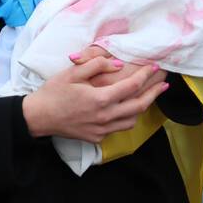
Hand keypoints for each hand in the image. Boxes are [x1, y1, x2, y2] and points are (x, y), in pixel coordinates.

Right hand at [22, 46, 167, 142]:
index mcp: (100, 98)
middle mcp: (106, 116)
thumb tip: (118, 65)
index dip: (145, 76)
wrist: (38, 117)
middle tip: (164, 83)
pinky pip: (118, 128)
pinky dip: (125, 118)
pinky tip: (124, 110)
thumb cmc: (53, 92)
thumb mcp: (71, 73)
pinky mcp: (97, 137)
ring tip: (147, 97)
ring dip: (142, 108)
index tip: (154, 67)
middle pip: (139, 105)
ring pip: (132, 120)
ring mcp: (102, 129)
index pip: (131, 86)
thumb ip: (96, 65)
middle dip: (154, 93)